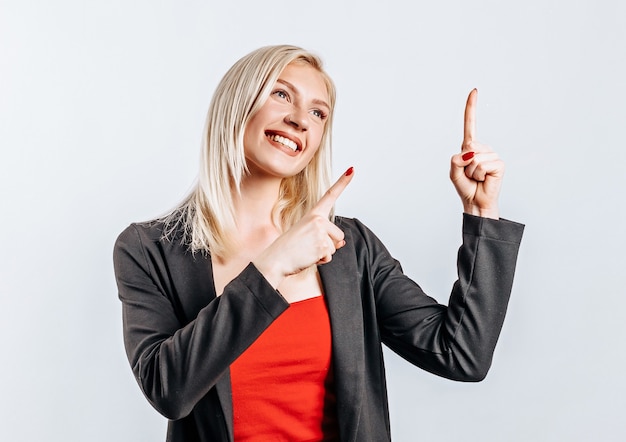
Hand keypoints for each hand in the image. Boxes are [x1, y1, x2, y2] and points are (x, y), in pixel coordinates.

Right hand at [253, 167, 353, 287]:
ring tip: (307, 251)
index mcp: (313, 214)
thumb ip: (326, 236)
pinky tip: (308, 257)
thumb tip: (342, 242)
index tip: (352, 170)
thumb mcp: (308, 237)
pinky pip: (330, 257)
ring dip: (324, 253)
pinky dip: (321, 261)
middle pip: (339, 235)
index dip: (343, 182)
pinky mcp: (322, 245)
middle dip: (329, 245)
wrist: (276, 259)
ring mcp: (320, 231)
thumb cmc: (289, 248)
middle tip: (309, 246)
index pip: (330, 195)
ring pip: (335, 247)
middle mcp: (318, 219)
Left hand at [450, 89, 503, 218]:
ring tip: (477, 178)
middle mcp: (481, 149)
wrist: (475, 202)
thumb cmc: (466, 186)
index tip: (474, 91)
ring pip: (474, 158)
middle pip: (468, 146)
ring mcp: (492, 155)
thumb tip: (469, 153)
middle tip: (469, 174)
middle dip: (463, 164)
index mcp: (469, 147)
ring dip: (471, 171)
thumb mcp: (453, 172)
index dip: (471, 108)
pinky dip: (479, 174)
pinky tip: (484, 179)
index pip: (470, 124)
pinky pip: (482, 164)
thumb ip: (455, 160)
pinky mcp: (499, 164)